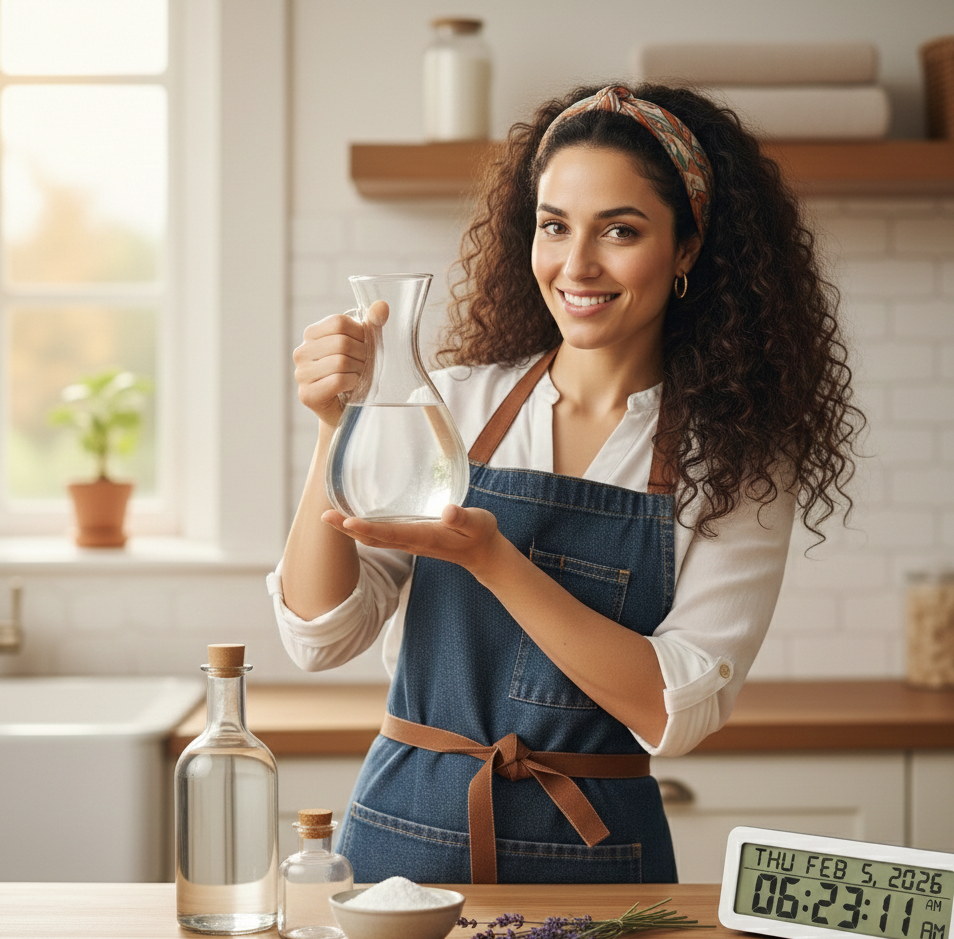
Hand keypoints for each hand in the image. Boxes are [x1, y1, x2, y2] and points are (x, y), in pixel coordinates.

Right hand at [293, 300, 387, 425]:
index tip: (365, 346)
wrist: (348, 410)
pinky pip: (338, 381)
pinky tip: (352, 388)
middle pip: (341, 343)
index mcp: (311, 334)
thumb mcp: (365, 346)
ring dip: (359, 371)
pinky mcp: (307, 394)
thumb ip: (372, 324)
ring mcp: (301, 374)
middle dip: (362, 355)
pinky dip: (353, 383)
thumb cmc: (356, 374)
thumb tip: (382, 306)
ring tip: (359, 377)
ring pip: (340, 362)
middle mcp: (301, 352)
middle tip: (365, 366)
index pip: (339, 322)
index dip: (360, 334)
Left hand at [321, 504, 509, 580]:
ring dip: (349, 530)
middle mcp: (411, 541)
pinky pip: (379, 536)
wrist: (481, 553)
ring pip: (373, 538)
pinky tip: (351, 519)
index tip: (347, 521)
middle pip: (373, 538)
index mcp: (425, 537)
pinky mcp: (408, 538)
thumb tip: (448, 510)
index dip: (368, 528)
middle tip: (323, 516)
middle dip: (347, 529)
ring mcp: (408, 542)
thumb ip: (463, 518)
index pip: (391, 533)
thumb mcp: (478, 523)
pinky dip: (361, 529)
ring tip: (328, 517)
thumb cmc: (480, 534)